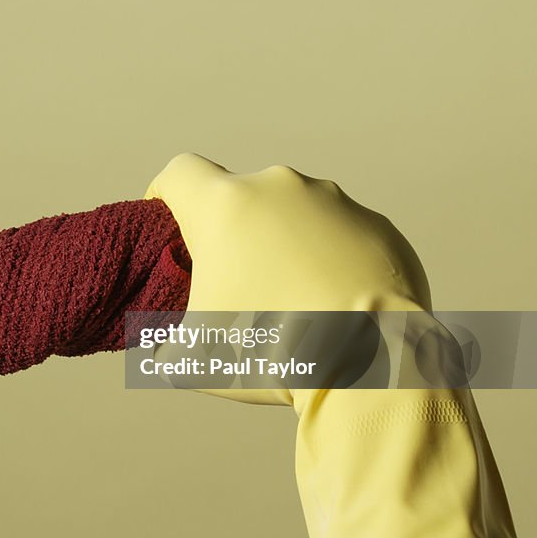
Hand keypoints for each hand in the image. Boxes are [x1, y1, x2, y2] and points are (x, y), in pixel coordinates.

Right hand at [145, 153, 430, 402]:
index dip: (167, 197)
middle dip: (232, 234)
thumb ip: (163, 343)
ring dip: (284, 246)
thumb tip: (160, 350)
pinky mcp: (377, 227)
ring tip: (293, 302)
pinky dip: (331, 260)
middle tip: (234, 285)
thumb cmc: (270, 349)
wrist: (372, 363)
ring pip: (293, 215)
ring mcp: (334, 202)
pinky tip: (336, 304)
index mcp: (223, 205)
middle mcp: (278, 188)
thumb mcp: (192, 358)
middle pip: (239, 198)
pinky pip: (340, 235)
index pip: (180, 173)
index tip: (171, 228)